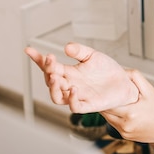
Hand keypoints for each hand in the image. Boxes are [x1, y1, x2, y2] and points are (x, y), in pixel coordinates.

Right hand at [24, 43, 138, 112]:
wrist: (124, 84)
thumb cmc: (107, 72)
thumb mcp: (93, 56)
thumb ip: (80, 51)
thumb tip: (67, 47)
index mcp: (69, 73)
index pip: (49, 67)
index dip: (38, 59)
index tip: (29, 50)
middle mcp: (70, 85)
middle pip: (50, 81)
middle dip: (47, 70)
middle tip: (49, 60)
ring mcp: (78, 96)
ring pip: (57, 97)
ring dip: (53, 88)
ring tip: (54, 76)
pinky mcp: (89, 105)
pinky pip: (75, 106)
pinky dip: (71, 100)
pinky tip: (73, 89)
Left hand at [102, 69, 153, 146]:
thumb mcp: (150, 90)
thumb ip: (135, 77)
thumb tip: (121, 71)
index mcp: (131, 113)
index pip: (107, 103)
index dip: (104, 94)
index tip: (103, 88)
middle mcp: (126, 125)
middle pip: (104, 111)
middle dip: (104, 102)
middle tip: (104, 92)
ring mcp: (124, 132)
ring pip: (107, 118)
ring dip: (108, 109)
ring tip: (113, 100)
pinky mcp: (125, 136)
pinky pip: (114, 124)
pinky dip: (115, 116)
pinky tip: (122, 110)